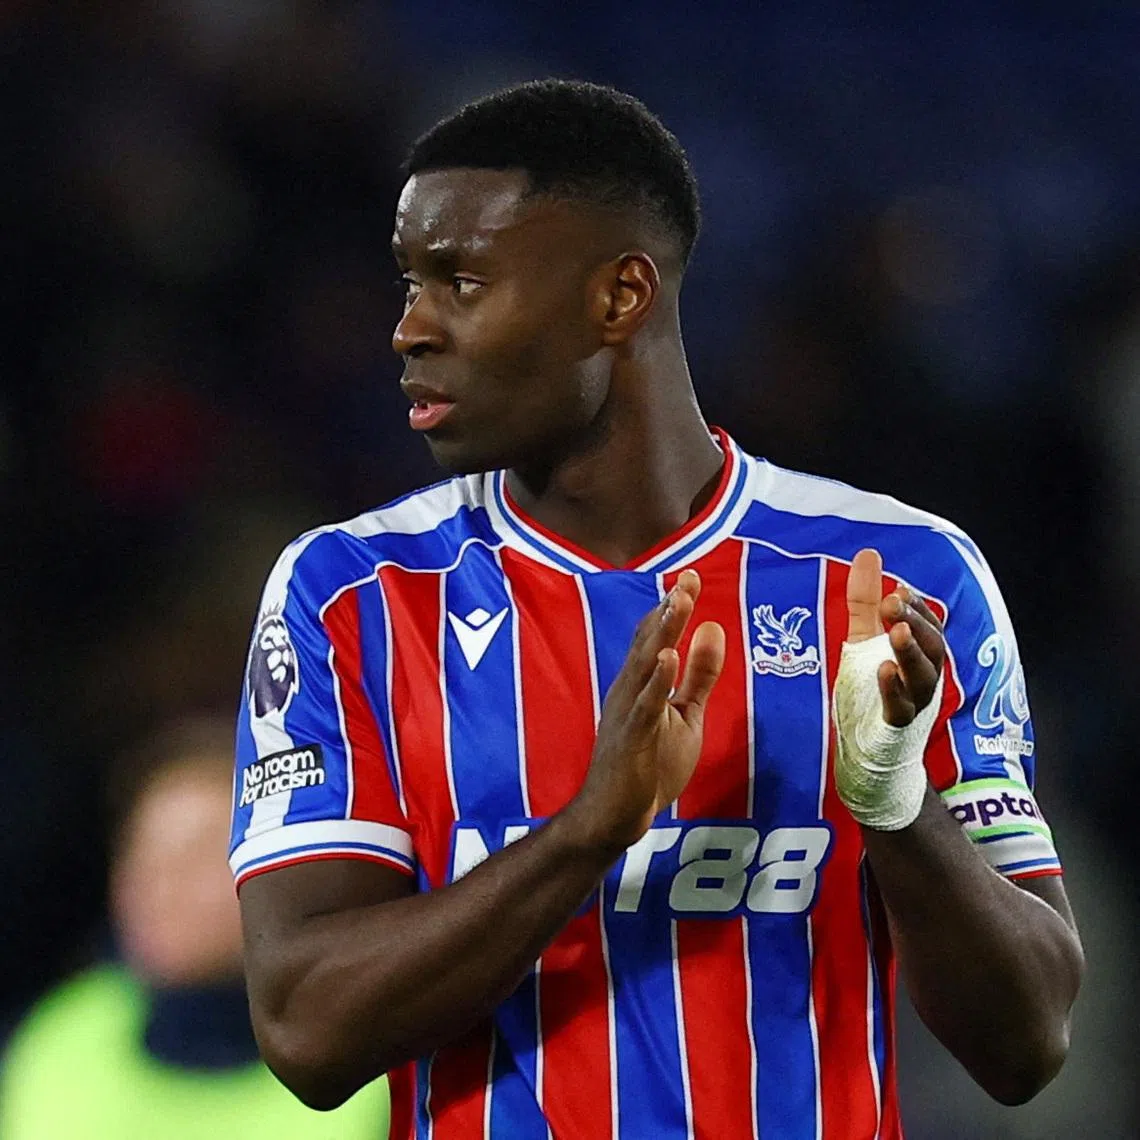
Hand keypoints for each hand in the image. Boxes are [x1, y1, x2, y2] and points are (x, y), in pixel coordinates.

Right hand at [564, 570, 725, 854]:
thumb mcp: (685, 714)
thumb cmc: (648, 764)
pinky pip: (645, 706)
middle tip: (686, 578)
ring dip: (663, 634)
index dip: (671, 606)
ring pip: (646, 666)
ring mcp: (628, 713)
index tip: (688, 576)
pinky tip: (669, 659)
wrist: (615, 815)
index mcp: (640, 682)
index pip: (656, 636)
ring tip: (678, 603)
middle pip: (650, 642)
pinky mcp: (632, 739)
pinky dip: (657, 681)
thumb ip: (700, 674)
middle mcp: (629, 689)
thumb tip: (714, 628)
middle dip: (669, 610)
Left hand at [846, 548, 945, 725]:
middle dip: (915, 621)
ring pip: (922, 675)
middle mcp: (925, 676)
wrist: (868, 746)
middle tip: (893, 602)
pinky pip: (901, 707)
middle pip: (932, 646)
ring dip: (910, 651)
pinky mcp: (896, 725)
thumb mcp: (864, 636)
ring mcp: (914, 702)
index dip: (918, 607)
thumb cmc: (871, 688)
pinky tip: (883, 670)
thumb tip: (868, 553)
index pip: (929, 625)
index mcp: (920, 653)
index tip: (899, 589)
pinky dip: (894, 689)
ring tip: (896, 631)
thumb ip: (866, 599)